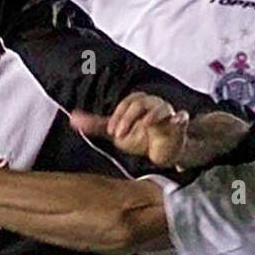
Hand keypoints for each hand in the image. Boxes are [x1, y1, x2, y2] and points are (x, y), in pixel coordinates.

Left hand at [71, 92, 190, 166]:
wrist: (162, 151)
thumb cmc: (140, 137)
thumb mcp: (116, 132)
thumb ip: (97, 125)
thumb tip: (72, 118)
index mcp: (137, 103)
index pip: (126, 103)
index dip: (118, 117)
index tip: (113, 132)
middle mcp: (152, 104)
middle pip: (140, 103)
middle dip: (129, 119)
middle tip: (120, 135)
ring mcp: (167, 114)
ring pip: (159, 108)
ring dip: (150, 118)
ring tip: (144, 128)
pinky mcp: (179, 126)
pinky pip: (182, 119)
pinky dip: (181, 118)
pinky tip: (180, 119)